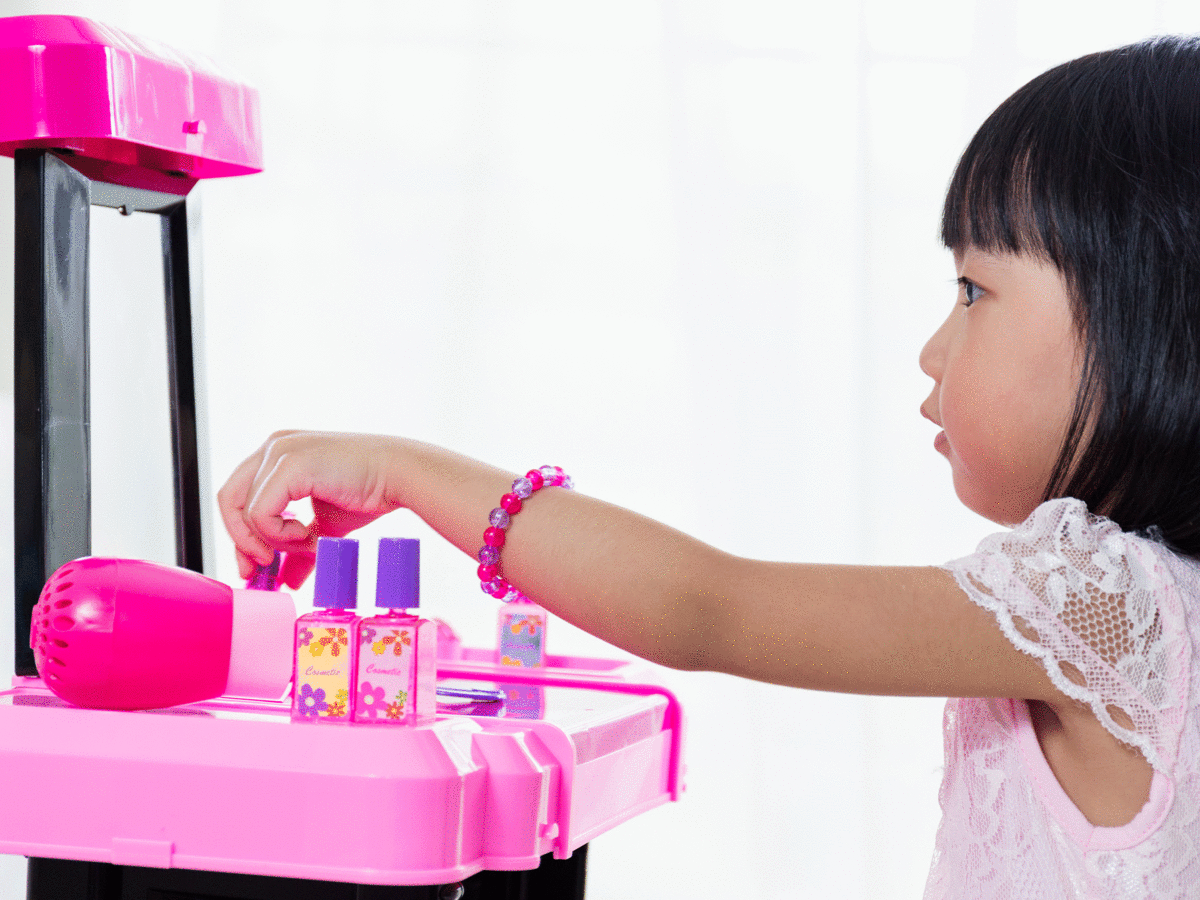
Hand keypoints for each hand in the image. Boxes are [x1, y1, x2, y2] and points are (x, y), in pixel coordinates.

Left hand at [217, 430, 404, 587]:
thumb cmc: (368, 492)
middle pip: (229, 501)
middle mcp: (273, 446)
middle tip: (262, 568)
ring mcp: (279, 452)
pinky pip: (261, 514)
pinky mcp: (288, 465)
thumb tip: (288, 579)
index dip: (240, 535)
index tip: (255, 566)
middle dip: (243, 542)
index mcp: (278, 454)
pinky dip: (282, 535)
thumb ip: (300, 547)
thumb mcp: (324, 526)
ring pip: (244, 512)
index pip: (238, 497)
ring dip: (274, 540)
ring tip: (308, 544)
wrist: (398, 476)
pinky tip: (311, 536)